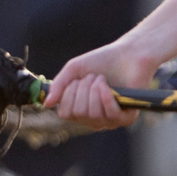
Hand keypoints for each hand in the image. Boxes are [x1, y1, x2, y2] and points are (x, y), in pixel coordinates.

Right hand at [44, 40, 160, 128]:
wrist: (129, 54)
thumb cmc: (102, 62)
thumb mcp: (74, 70)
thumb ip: (59, 85)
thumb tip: (47, 104)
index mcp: (80, 110)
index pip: (65, 114)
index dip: (68, 94)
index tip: (77, 80)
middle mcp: (93, 119)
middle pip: (78, 113)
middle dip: (83, 89)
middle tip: (94, 77)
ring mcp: (110, 120)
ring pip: (93, 114)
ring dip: (95, 90)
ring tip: (103, 79)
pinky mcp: (126, 118)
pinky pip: (110, 114)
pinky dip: (107, 97)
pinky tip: (108, 87)